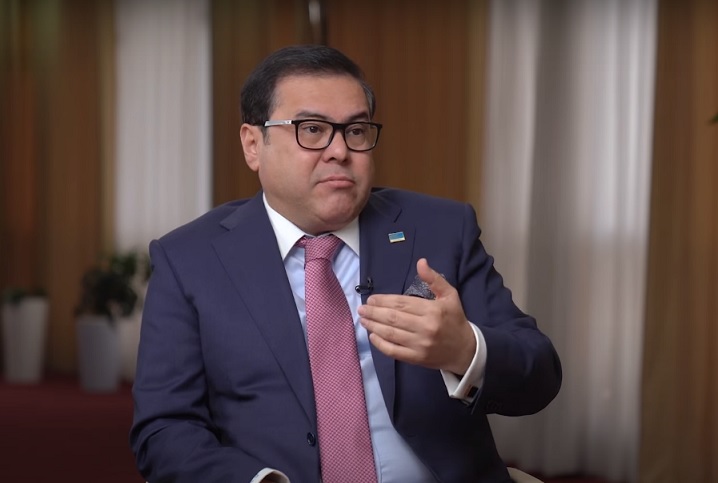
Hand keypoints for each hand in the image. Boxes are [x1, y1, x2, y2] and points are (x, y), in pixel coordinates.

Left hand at [358, 258, 475, 374]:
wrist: (465, 350)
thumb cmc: (455, 320)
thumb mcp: (449, 295)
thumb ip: (434, 279)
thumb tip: (421, 262)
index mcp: (433, 310)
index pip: (402, 303)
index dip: (384, 301)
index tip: (371, 299)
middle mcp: (425, 327)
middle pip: (393, 318)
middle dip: (374, 312)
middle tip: (362, 309)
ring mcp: (420, 345)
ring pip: (391, 333)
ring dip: (373, 326)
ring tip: (363, 319)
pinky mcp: (416, 359)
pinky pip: (393, 351)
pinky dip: (380, 344)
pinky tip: (372, 336)